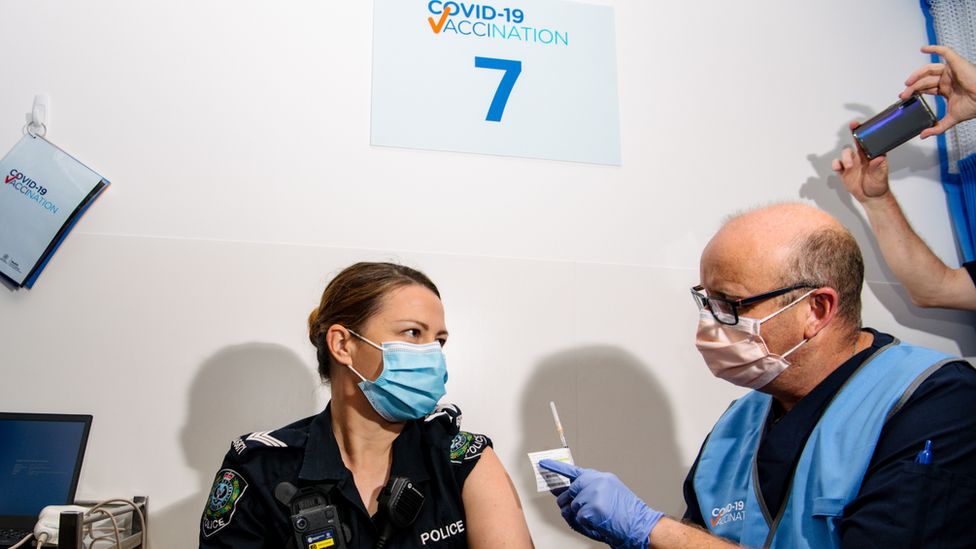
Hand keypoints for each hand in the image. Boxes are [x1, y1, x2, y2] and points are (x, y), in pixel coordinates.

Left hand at [539, 459, 662, 548]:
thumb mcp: (609, 494)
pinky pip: (577, 518)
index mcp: (600, 477)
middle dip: (571, 504)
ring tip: (597, 518)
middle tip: (584, 512)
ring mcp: (593, 493)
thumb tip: (567, 493)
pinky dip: (585, 525)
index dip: (556, 468)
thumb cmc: (625, 514)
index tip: (542, 463)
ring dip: (580, 517)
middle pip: (569, 492)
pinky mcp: (591, 507)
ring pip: (572, 507)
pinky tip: (598, 523)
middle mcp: (595, 481)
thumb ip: (588, 490)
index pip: (574, 470)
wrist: (640, 526)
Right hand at [831, 121, 889, 203]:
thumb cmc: (879, 185)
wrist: (871, 197)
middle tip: (852, 132)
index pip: (867, 140)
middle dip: (853, 135)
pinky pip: (837, 165)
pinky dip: (836, 165)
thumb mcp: (881, 176)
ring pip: (845, 153)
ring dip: (845, 158)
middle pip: (854, 143)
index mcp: (871, 155)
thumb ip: (878, 166)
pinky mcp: (844, 172)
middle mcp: (861, 157)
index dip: (862, 131)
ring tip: (848, 167)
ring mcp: (851, 164)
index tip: (857, 124)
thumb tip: (878, 158)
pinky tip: (839, 168)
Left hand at [900, 44, 975, 138]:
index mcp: (947, 89)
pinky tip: (923, 49)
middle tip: (903, 94)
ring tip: (907, 83)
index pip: (927, 88)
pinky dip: (934, 49)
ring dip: (916, 74)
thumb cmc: (975, 106)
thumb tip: (923, 135)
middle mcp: (949, 79)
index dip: (915, 91)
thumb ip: (937, 128)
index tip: (904, 97)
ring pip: (929, 69)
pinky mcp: (956, 63)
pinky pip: (945, 51)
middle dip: (912, 87)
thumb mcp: (952, 119)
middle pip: (925, 80)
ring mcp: (952, 70)